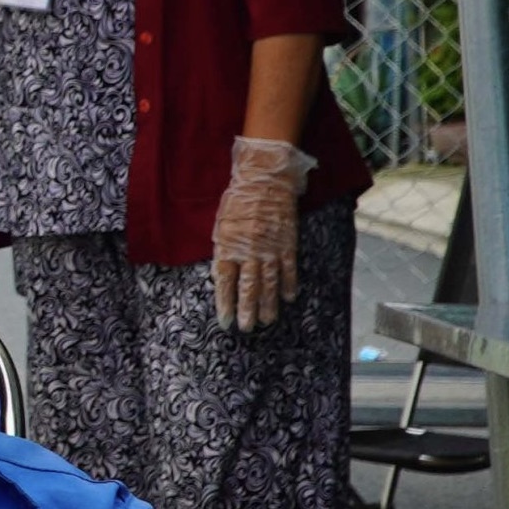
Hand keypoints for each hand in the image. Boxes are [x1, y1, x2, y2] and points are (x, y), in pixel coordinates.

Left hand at [211, 134, 315, 329]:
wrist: (265, 179)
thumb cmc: (238, 201)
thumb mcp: (221, 225)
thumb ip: (222, 251)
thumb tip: (220, 276)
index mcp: (229, 246)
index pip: (226, 282)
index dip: (225, 303)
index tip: (224, 321)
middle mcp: (250, 251)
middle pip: (248, 287)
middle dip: (246, 310)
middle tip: (246, 328)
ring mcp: (270, 249)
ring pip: (269, 282)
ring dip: (267, 304)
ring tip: (266, 321)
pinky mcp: (287, 243)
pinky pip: (289, 268)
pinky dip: (289, 284)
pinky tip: (289, 299)